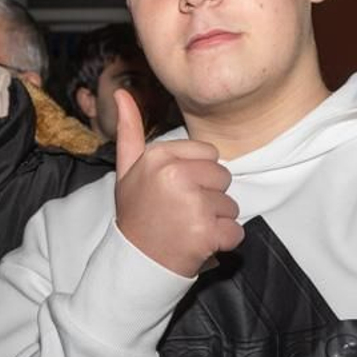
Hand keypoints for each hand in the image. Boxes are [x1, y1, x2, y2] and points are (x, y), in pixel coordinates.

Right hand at [112, 89, 242, 276]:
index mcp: (159, 156)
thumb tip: (122, 93)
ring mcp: (191, 204)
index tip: (174, 193)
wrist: (134, 263)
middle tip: (181, 213)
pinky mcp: (205, 231)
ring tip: (187, 229)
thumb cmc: (136, 215)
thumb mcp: (127, 171)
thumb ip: (129, 131)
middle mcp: (175, 175)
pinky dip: (222, 242)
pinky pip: (234, 231)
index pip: (208, 155)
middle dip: (209, 198)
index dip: (197, 176)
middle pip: (222, 177)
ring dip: (216, 221)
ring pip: (231, 205)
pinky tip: (198, 245)